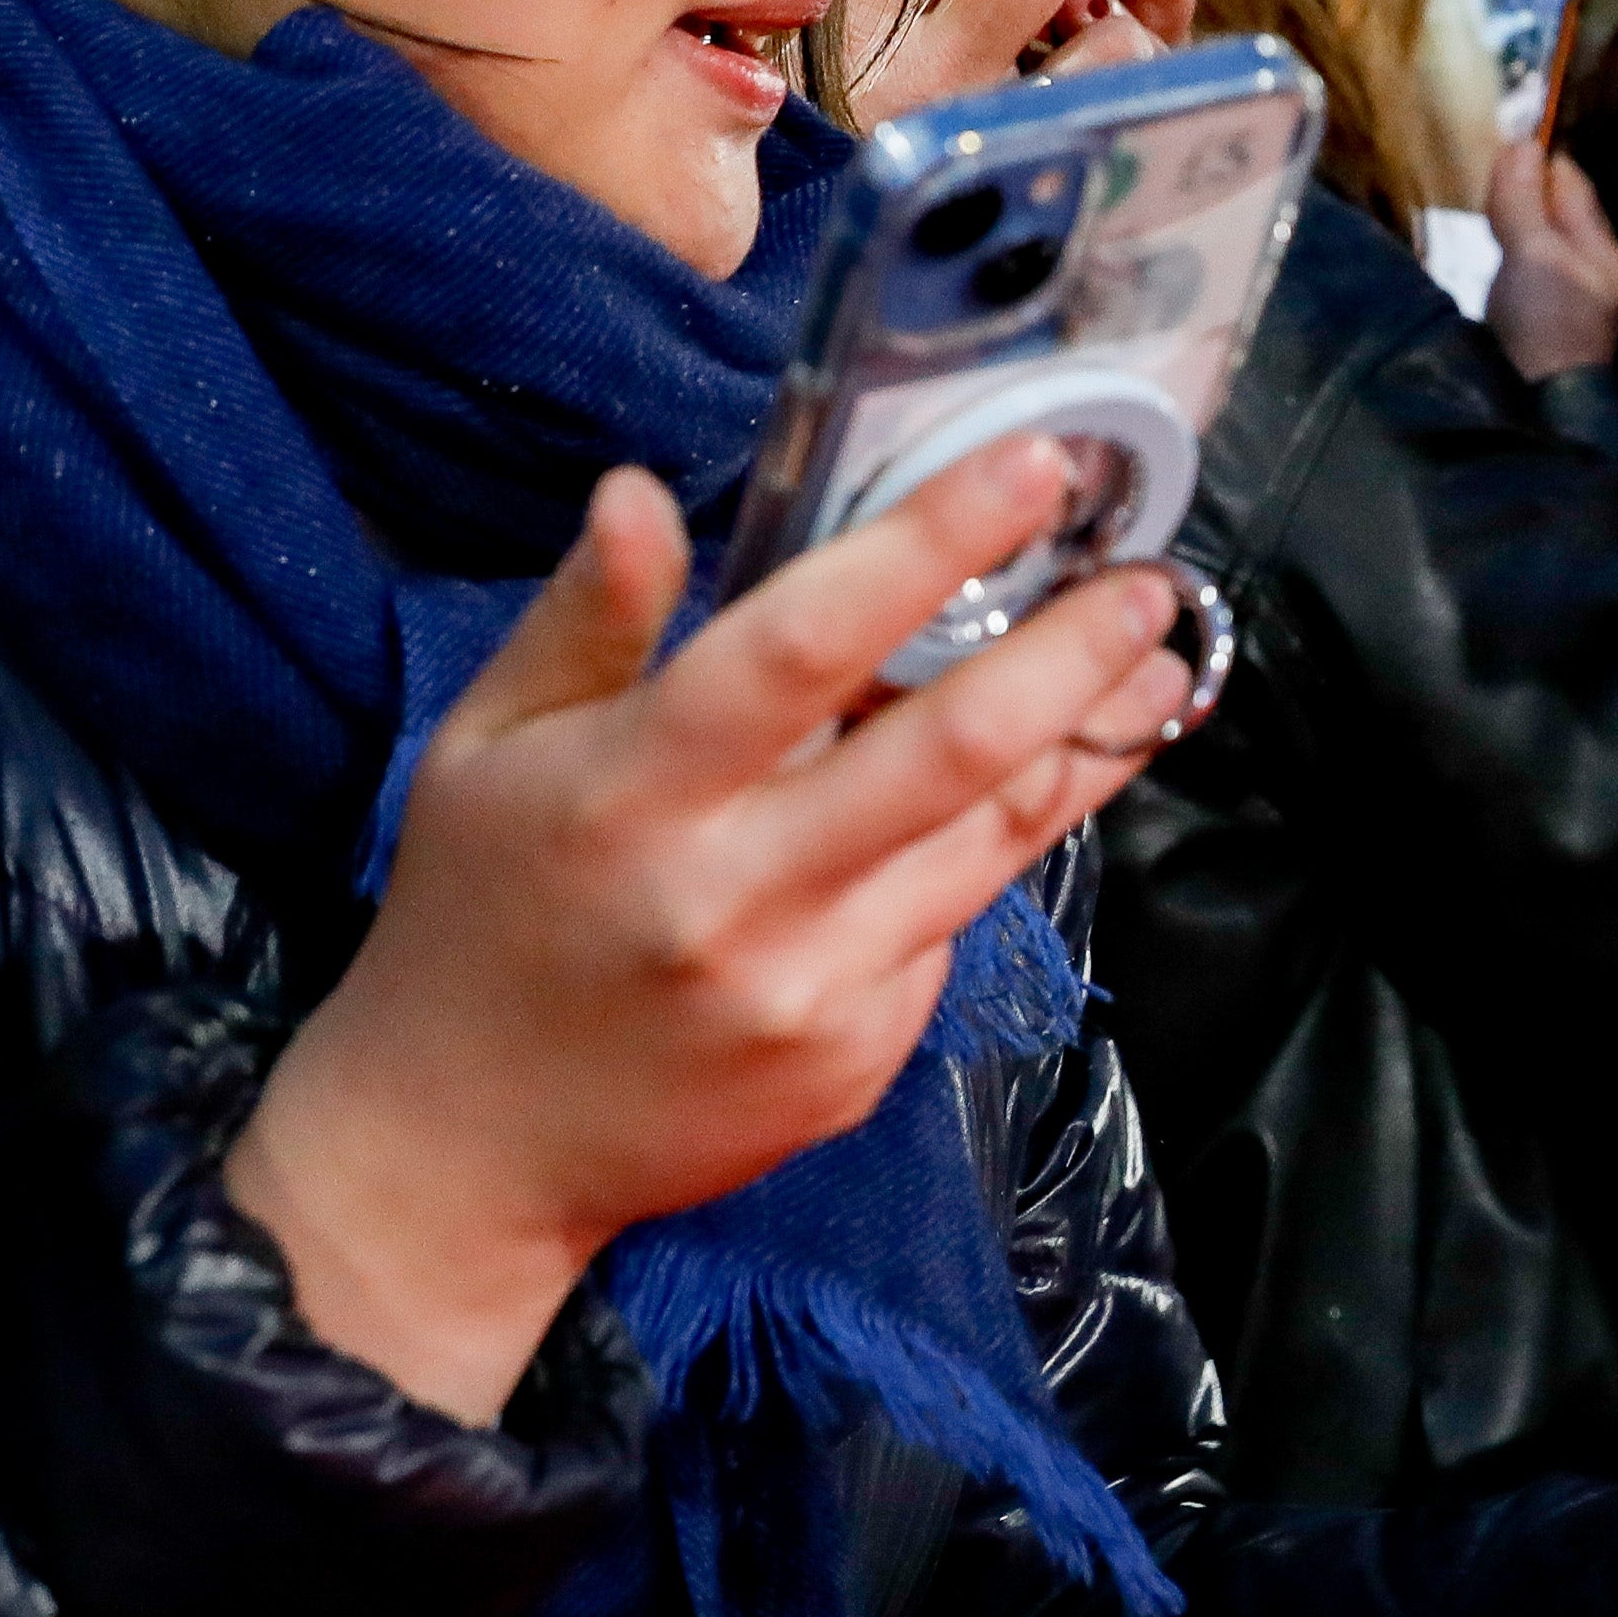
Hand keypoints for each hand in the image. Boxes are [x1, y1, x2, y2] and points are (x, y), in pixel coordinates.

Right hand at [227, 434, 1207, 1422]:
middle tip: (1151, 584)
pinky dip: (987, 849)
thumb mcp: (484, 746)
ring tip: (1147, 667)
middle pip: (949, 751)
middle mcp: (734, 893)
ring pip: (988, 842)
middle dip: (1071, 655)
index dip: (929, 546)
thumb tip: (641, 489)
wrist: (466, 1148)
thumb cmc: (475, 913)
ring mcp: (808, 988)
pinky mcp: (854, 1059)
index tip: (1029, 469)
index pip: (804, 643)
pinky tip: (1016, 790)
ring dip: (1083, 745)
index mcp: (633, 790)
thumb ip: (586, 619)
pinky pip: (951, 925)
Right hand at [1480, 134, 1617, 378]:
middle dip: (1527, 191)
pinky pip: (1532, 268)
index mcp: (1608, 254)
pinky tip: (1495, 256)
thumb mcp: (1532, 253)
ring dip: (1517, 221)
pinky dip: (1513, 253)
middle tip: (1490, 178)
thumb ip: (1525, 201)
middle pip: (1561, 212)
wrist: (1535, 411)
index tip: (1504, 145)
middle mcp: (1600, 274)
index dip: (1541, 162)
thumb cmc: (1542, 327)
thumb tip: (1522, 145)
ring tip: (1489, 211)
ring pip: (1545, 240)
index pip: (1574, 186)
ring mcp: (1576, 301)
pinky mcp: (1548, 322)